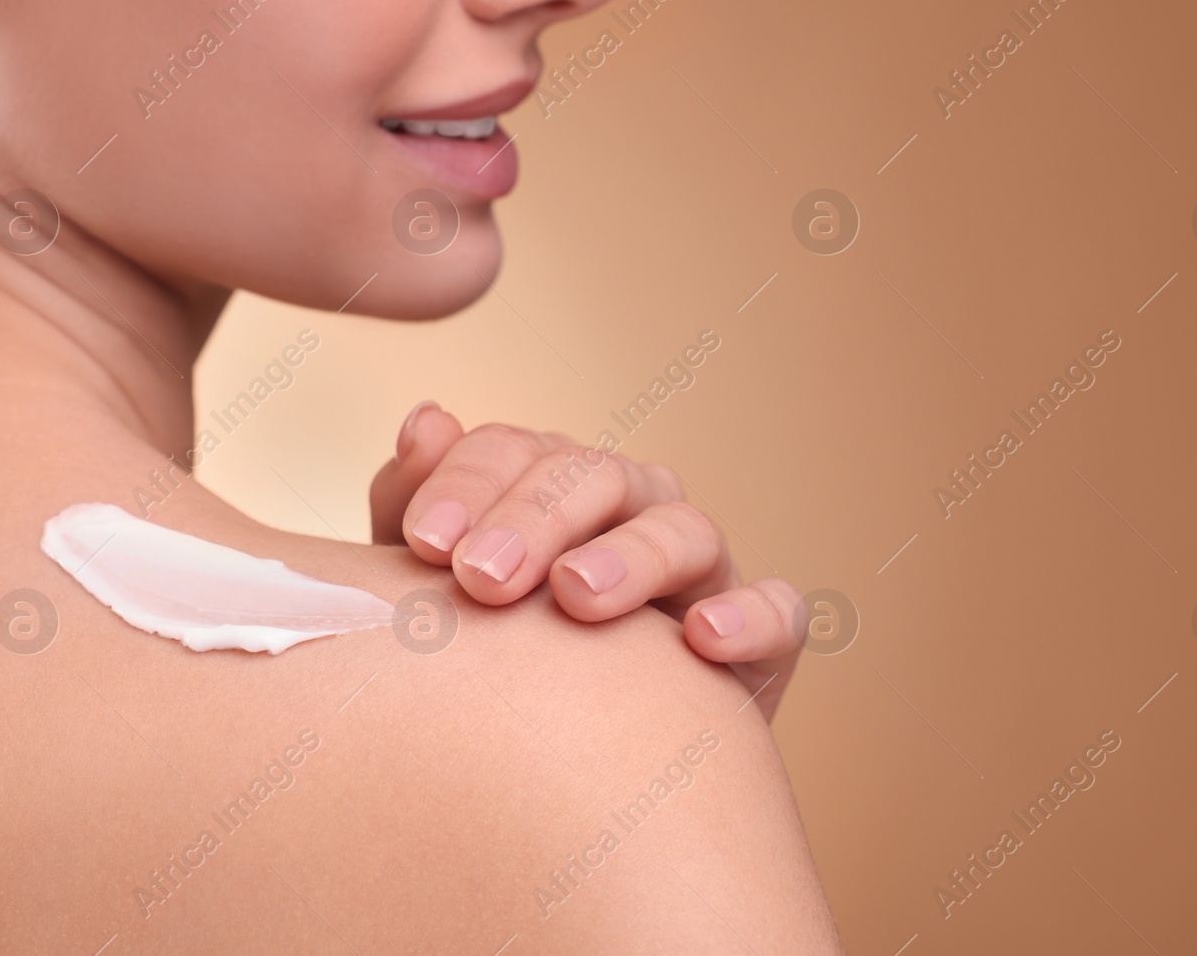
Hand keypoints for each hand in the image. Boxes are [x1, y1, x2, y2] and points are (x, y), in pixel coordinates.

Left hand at [370, 402, 802, 718]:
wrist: (576, 775)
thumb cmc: (499, 666)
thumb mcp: (441, 592)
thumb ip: (418, 507)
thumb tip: (425, 422)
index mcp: (553, 490)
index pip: (518, 450)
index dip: (471, 483)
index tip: (424, 543)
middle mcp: (633, 512)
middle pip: (596, 478)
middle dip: (536, 518)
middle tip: (483, 577)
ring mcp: (701, 571)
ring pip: (683, 531)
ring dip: (630, 556)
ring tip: (577, 597)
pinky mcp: (760, 640)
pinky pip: (777, 610)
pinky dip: (749, 614)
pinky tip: (704, 638)